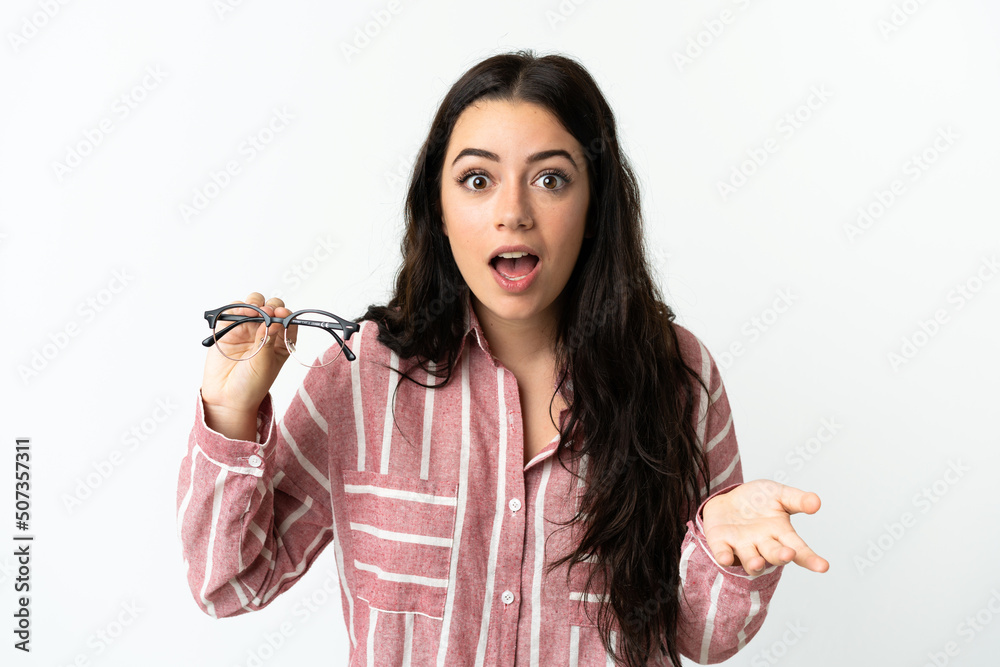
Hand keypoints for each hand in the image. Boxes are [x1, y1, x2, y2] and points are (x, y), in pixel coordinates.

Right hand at [201, 292, 294, 415]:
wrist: (226, 398)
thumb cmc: (251, 385)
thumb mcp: (265, 364)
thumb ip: (267, 341)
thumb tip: (274, 321)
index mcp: (280, 342)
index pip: (288, 321)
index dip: (287, 315)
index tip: (283, 314)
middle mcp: (264, 333)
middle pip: (272, 309)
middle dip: (272, 306)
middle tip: (269, 313)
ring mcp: (246, 329)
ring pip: (253, 305)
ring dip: (256, 303)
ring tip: (255, 310)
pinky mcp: (228, 329)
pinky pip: (233, 311)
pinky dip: (238, 307)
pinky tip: (243, 312)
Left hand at [700, 479, 828, 575]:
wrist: (729, 498)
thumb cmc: (759, 500)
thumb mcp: (779, 494)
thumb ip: (797, 499)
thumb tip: (816, 502)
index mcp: (781, 533)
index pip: (799, 548)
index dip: (811, 559)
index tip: (824, 567)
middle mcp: (763, 544)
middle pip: (774, 555)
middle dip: (781, 556)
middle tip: (788, 554)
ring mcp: (742, 545)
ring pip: (750, 559)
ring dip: (753, 563)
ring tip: (757, 562)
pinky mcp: (721, 542)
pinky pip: (723, 552)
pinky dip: (724, 556)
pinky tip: (725, 558)